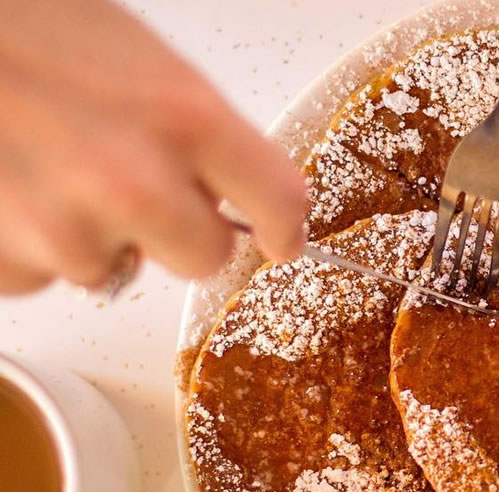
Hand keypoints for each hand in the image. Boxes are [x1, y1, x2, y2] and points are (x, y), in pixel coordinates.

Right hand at [0, 0, 306, 294]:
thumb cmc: (23, 26)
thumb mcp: (131, 55)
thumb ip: (188, 128)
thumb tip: (222, 183)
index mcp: (185, 117)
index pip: (280, 199)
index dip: (285, 227)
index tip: (280, 240)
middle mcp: (137, 184)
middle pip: (204, 257)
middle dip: (178, 232)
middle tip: (131, 186)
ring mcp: (68, 230)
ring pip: (112, 268)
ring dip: (86, 231)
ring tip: (35, 160)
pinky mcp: (8, 259)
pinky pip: (38, 274)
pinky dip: (23, 242)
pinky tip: (1, 183)